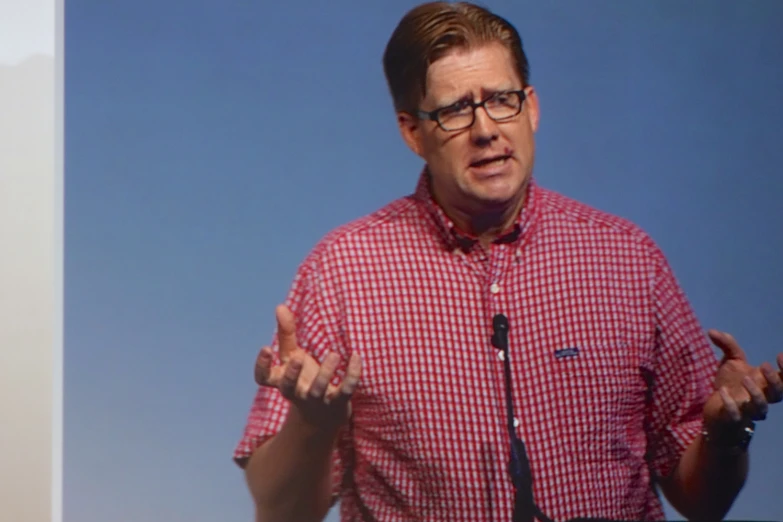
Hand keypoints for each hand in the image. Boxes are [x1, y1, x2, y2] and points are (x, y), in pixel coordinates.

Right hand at [254, 304, 361, 430]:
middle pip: (289, 387)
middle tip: (297, 358)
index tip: (266, 348)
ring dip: (325, 372)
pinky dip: (353, 374)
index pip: (264, 379)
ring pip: (319, 390)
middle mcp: (297, 392)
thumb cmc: (304, 379)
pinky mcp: (338, 402)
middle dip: (292, 374)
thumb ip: (287, 333)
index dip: (261, 366)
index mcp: (283, 381)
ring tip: (334, 354)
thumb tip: (280, 306)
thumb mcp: (293, 357)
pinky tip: (357, 356)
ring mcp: (317, 400)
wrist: (322, 417)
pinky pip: (346, 390)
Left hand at [703, 329, 782, 426]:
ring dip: (756, 393)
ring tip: (745, 378)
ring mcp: (748, 410)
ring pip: (761, 408)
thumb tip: (712, 331)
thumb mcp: (730, 363)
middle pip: (778, 395)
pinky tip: (723, 391)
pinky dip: (730, 404)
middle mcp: (761, 399)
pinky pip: (736, 415)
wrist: (715, 410)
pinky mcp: (732, 419)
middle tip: (763, 365)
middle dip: (775, 380)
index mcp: (764, 384)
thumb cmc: (730, 385)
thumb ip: (727, 346)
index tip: (779, 355)